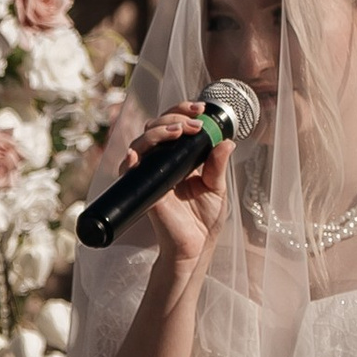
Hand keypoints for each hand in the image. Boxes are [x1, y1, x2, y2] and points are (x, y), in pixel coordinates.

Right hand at [130, 104, 233, 276]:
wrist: (195, 247)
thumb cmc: (204, 219)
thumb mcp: (217, 188)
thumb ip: (218, 165)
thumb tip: (227, 142)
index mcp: (180, 157)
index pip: (175, 124)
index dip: (182, 111)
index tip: (200, 109)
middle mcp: (163, 161)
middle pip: (156, 126)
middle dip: (173, 118)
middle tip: (193, 124)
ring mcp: (151, 174)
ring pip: (142, 141)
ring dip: (158, 131)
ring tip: (178, 133)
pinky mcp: (143, 189)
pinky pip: (128, 170)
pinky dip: (130, 159)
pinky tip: (137, 155)